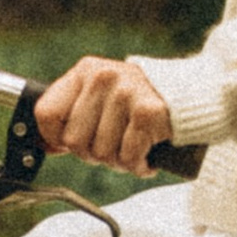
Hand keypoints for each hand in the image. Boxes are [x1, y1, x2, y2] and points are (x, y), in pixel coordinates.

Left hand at [35, 55, 174, 175]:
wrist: (191, 95)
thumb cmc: (139, 101)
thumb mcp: (101, 96)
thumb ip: (73, 114)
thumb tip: (45, 146)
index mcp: (85, 71)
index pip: (46, 113)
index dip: (54, 139)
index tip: (68, 144)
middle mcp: (103, 77)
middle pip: (74, 141)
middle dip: (94, 153)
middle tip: (114, 145)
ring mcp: (126, 94)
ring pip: (102, 153)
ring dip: (119, 161)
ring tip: (133, 147)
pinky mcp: (148, 113)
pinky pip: (129, 157)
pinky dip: (139, 165)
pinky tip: (147, 154)